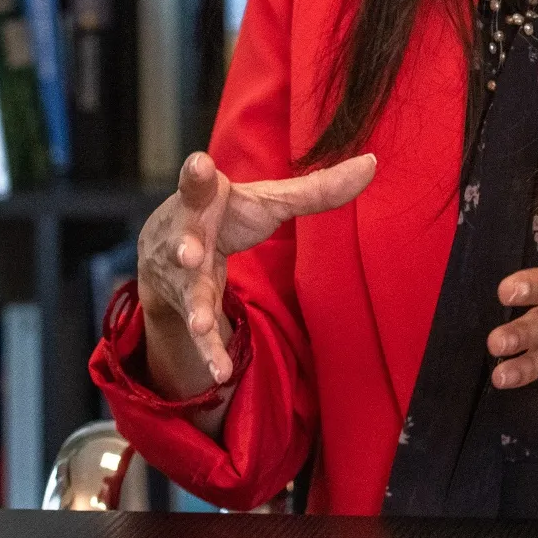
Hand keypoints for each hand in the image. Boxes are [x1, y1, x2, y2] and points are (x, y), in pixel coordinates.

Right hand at [137, 149, 376, 386]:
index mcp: (204, 202)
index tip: (200, 163)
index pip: (199, 185)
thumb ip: (316, 188)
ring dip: (197, 308)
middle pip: (186, 240)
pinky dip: (210, 352)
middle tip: (190, 254)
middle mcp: (186, 237)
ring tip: (202, 323)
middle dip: (187, 247)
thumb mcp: (266, 200)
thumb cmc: (225, 215)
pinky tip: (222, 374)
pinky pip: (200, 333)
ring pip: (190, 292)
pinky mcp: (188, 307)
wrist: (165, 251)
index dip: (199, 174)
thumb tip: (372, 163)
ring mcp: (184, 276)